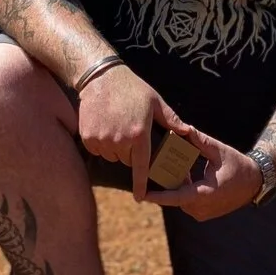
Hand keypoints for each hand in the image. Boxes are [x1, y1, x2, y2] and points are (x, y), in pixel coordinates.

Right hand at [76, 62, 193, 199]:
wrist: (101, 76)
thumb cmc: (132, 88)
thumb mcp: (155, 101)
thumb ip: (171, 119)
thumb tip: (187, 132)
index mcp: (138, 134)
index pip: (141, 167)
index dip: (141, 184)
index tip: (141, 198)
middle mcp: (120, 140)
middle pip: (126, 159)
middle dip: (130, 150)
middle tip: (130, 129)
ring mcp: (102, 140)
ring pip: (111, 155)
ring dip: (115, 147)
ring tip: (116, 123)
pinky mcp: (88, 137)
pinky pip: (97, 149)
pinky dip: (101, 142)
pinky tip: (104, 124)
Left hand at [141, 125, 261, 220]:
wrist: (254, 183)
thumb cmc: (237, 166)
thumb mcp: (219, 150)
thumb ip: (200, 141)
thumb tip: (184, 128)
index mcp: (204, 194)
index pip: (175, 197)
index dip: (158, 197)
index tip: (143, 194)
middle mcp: (201, 208)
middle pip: (175, 196)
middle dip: (166, 183)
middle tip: (156, 167)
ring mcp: (202, 213)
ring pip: (180, 200)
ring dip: (176, 186)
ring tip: (171, 168)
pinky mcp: (203, 214)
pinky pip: (187, 202)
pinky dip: (184, 190)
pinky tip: (185, 175)